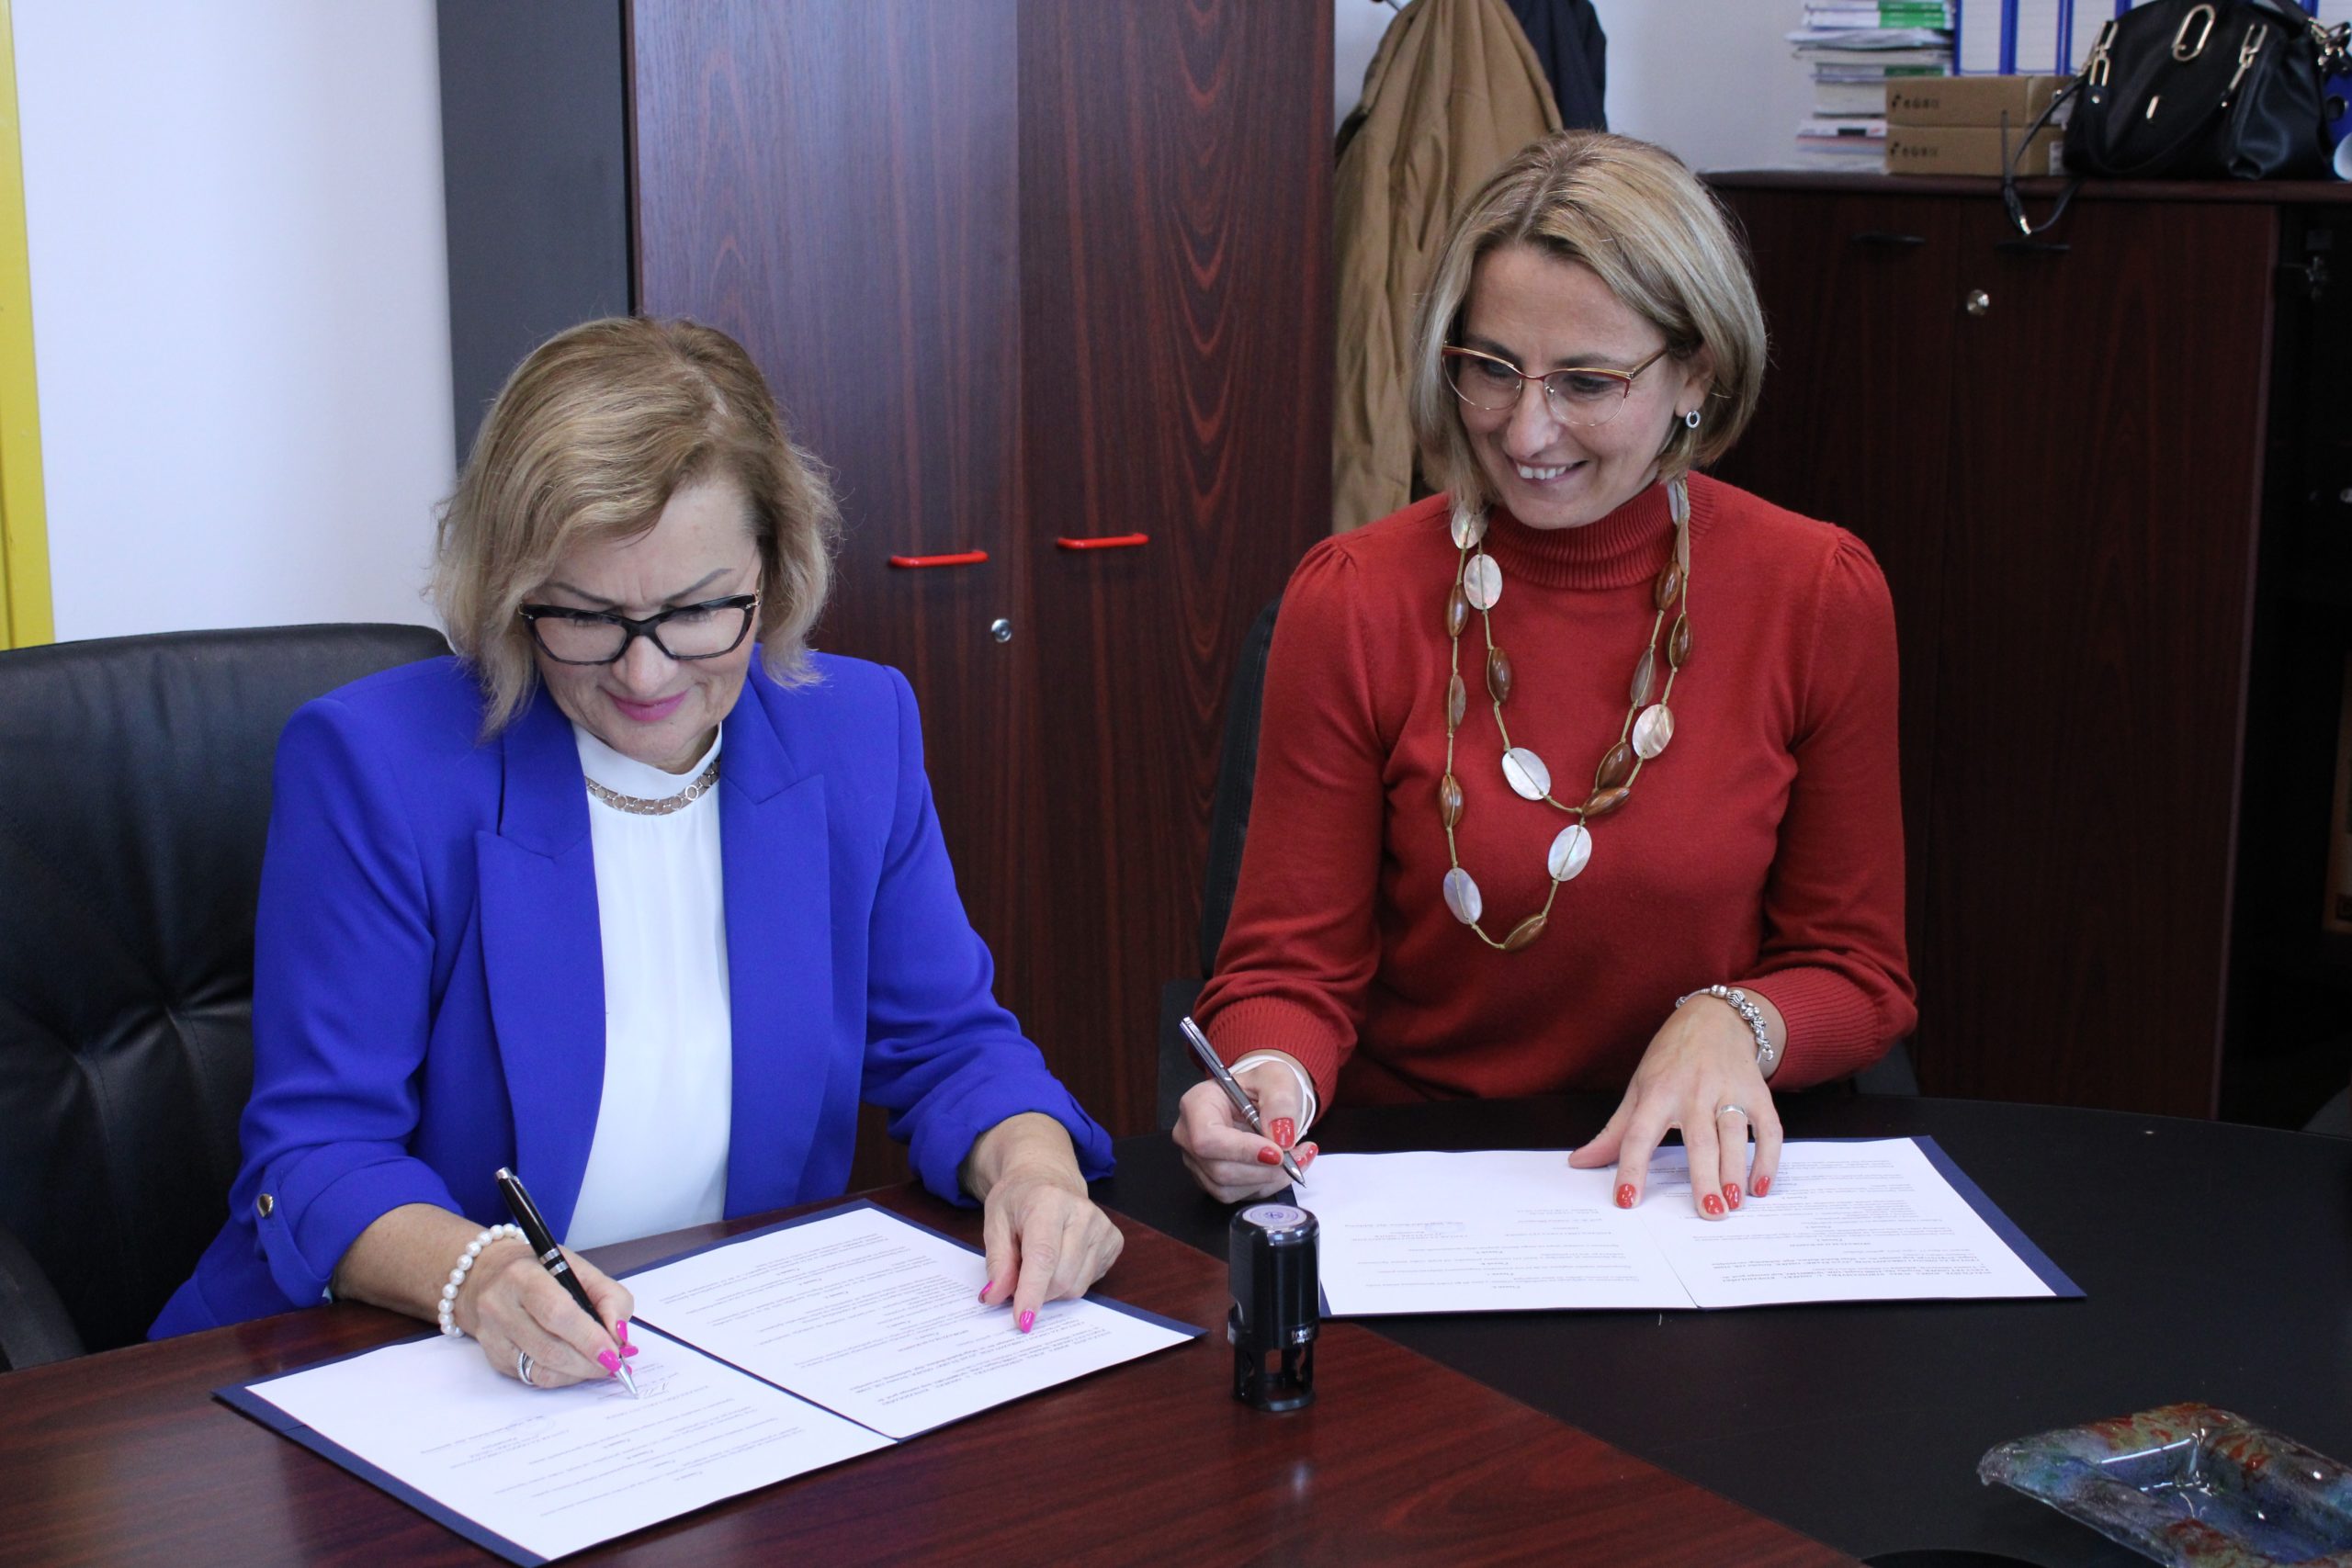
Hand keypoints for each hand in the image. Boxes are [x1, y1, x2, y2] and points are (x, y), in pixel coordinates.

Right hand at [456, 1241, 635, 1387]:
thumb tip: (619, 1336)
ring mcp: (493, 1336)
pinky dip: (562, 1377)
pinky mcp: (494, 1358)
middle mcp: (500, 1307)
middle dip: (588, 1362)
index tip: (614, 1352)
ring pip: (540, 1370)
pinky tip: (576, 1367)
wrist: (487, 1275)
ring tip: (599, 1365)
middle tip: (614, 1364)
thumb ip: (609, 1298)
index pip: (557, 1312)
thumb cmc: (540, 1270)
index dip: (588, 1337)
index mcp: (522, 1276)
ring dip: (578, 1373)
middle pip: (549, 1347)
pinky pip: (532, 1378)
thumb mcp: (580, 1268)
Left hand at [963, 1113, 1124, 1331]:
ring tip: (1040, 1262)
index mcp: (1049, 1202)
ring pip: (1076, 1286)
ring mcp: (1103, 1227)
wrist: (1047, 1177)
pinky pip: (1090, 1282)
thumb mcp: (995, 1222)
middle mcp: (1083, 1213)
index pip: (1043, 1256)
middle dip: (1036, 1291)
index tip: (1023, 1321)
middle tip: (1019, 1276)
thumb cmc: (1019, 1199)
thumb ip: (997, 1261)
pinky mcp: (1115, 1240)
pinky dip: (1070, 1280)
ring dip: (1052, 1288)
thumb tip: (995, 1297)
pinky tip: (1062, 1258)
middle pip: (1061, 1278)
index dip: (1032, 1292)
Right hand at [1172, 1061, 1317, 1202]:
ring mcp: (1197, 1161)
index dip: (1242, 1150)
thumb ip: (1281, 1102)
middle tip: (1298, 1154)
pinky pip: (1238, 1195)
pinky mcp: (1211, 1180)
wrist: (1263, 1099)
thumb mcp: (1277, 1079)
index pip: (1207, 1138)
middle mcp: (1189, 1135)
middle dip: (1264, 1169)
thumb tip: (1281, 1137)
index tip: (1278, 1152)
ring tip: (1296, 1158)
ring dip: (1269, 1179)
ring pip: (1229, 1188)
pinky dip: (1267, 1185)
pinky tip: (1282, 1167)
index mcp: (1197, 1103)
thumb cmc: (1264, 1085)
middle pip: (1219, 1169)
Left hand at [1568, 996, 1782, 1218]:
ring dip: (1736, 1171)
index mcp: (1658, 1093)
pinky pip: (1769, 1129)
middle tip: (1709, 1213)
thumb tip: (1580, 1162)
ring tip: (1734, 1203)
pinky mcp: (1758, 1094)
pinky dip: (1768, 1158)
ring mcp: (1729, 1092)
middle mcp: (1695, 1092)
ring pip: (1734, 1136)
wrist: (1715, 1017)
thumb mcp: (1639, 1088)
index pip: (1638, 1135)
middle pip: (1699, 1140)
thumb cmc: (1671, 1059)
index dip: (1631, 1169)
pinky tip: (1761, 1185)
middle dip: (1705, 1178)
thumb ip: (1614, 1132)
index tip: (1627, 1199)